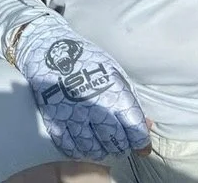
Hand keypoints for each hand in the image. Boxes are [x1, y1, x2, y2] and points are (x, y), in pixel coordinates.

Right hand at [14, 12, 150, 160]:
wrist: (51, 47)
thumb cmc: (87, 59)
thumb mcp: (115, 73)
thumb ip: (130, 100)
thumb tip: (146, 124)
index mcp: (114, 93)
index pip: (134, 130)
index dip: (141, 142)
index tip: (140, 146)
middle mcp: (96, 106)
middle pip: (115, 141)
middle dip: (120, 146)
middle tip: (118, 143)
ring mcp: (74, 113)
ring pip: (92, 148)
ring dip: (100, 150)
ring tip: (100, 145)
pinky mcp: (55, 117)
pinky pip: (69, 145)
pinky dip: (77, 150)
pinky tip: (81, 144)